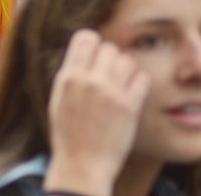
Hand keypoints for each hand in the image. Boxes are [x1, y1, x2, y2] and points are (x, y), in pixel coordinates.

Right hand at [43, 29, 149, 195]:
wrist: (82, 164)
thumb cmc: (68, 132)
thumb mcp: (59, 97)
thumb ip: (72, 74)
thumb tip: (86, 51)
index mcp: (68, 77)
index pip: (85, 37)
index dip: (93, 43)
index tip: (95, 55)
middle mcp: (89, 81)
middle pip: (109, 47)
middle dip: (110, 58)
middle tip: (109, 74)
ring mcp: (111, 93)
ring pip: (127, 60)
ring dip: (126, 70)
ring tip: (121, 84)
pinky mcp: (130, 106)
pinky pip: (142, 78)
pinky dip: (139, 83)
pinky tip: (132, 93)